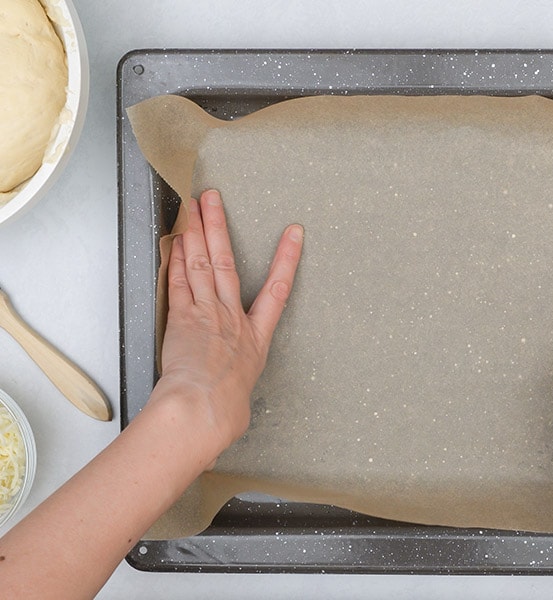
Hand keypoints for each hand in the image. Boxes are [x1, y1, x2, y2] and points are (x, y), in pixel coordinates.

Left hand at [154, 189, 302, 456]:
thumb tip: (231, 410)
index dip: (288, 259)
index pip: (278, 290)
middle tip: (213, 198)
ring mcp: (207, 314)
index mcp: (254, 338)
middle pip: (226, 262)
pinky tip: (176, 241)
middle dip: (220, 227)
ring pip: (201, 264)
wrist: (204, 409)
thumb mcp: (238, 403)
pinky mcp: (182, 318)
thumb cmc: (224, 411)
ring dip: (196, 232)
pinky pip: (179, 282)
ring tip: (192, 207)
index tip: (294, 234)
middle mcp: (232, 319)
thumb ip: (236, 392)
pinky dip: (177, 259)